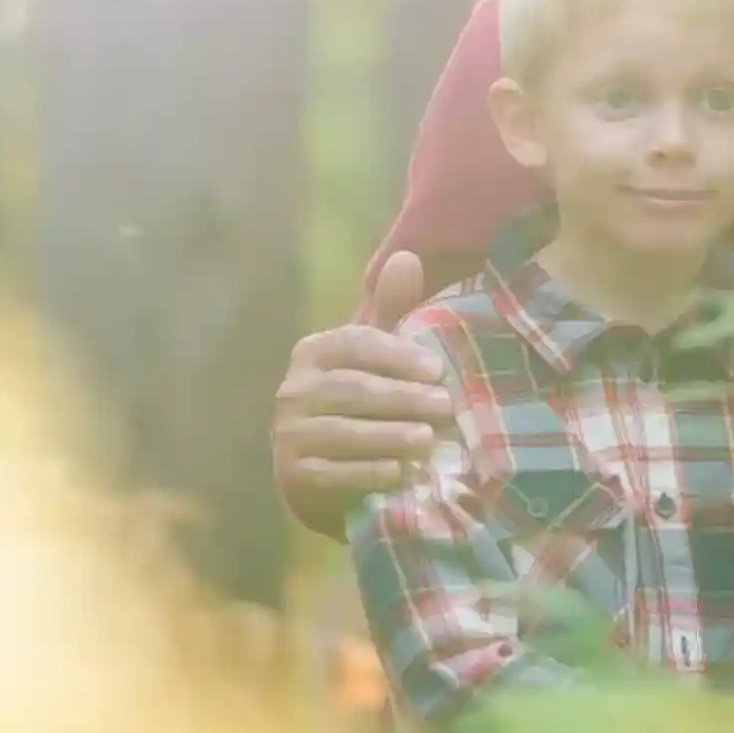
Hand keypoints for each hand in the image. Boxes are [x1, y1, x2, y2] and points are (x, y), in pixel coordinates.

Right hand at [273, 251, 450, 533]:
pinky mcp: (294, 475)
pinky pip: (333, 473)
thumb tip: (406, 257)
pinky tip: (399, 473)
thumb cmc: (358, 406)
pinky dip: (368, 473)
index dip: (397, 355)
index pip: (355, 344)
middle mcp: (294, 390)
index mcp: (313, 353)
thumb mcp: (374, 359)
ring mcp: (289, 434)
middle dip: (402, 399)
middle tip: (445, 407)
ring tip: (428, 440)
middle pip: (353, 389)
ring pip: (344, 432)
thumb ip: (390, 312)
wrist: (322, 474)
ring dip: (389, 436)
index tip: (436, 370)